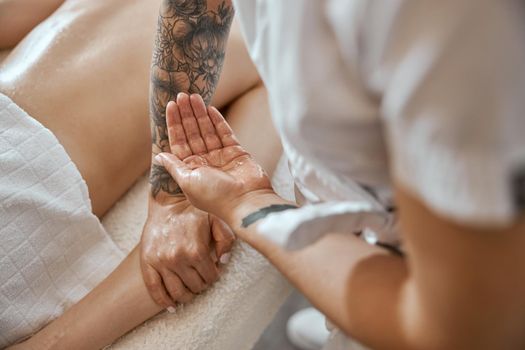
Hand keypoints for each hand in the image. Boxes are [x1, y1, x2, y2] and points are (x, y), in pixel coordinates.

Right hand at [140, 199, 233, 308]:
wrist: (169, 202)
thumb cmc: (195, 211)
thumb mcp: (217, 220)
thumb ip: (226, 240)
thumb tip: (223, 262)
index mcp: (197, 250)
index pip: (210, 277)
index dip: (214, 276)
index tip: (212, 272)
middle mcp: (178, 258)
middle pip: (195, 286)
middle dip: (201, 285)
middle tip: (201, 279)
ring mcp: (161, 262)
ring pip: (177, 292)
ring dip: (186, 295)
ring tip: (189, 291)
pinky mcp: (148, 262)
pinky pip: (154, 289)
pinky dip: (163, 301)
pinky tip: (171, 306)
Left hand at [155, 93, 273, 219]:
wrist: (246, 201)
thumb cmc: (215, 196)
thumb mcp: (187, 182)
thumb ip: (174, 167)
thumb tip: (158, 156)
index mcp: (190, 169)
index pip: (179, 142)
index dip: (174, 124)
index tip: (170, 106)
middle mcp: (204, 162)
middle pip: (192, 133)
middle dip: (186, 115)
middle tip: (181, 95)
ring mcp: (221, 156)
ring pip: (207, 130)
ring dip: (200, 114)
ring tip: (194, 96)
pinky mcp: (236, 152)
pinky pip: (225, 133)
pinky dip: (217, 121)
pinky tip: (210, 108)